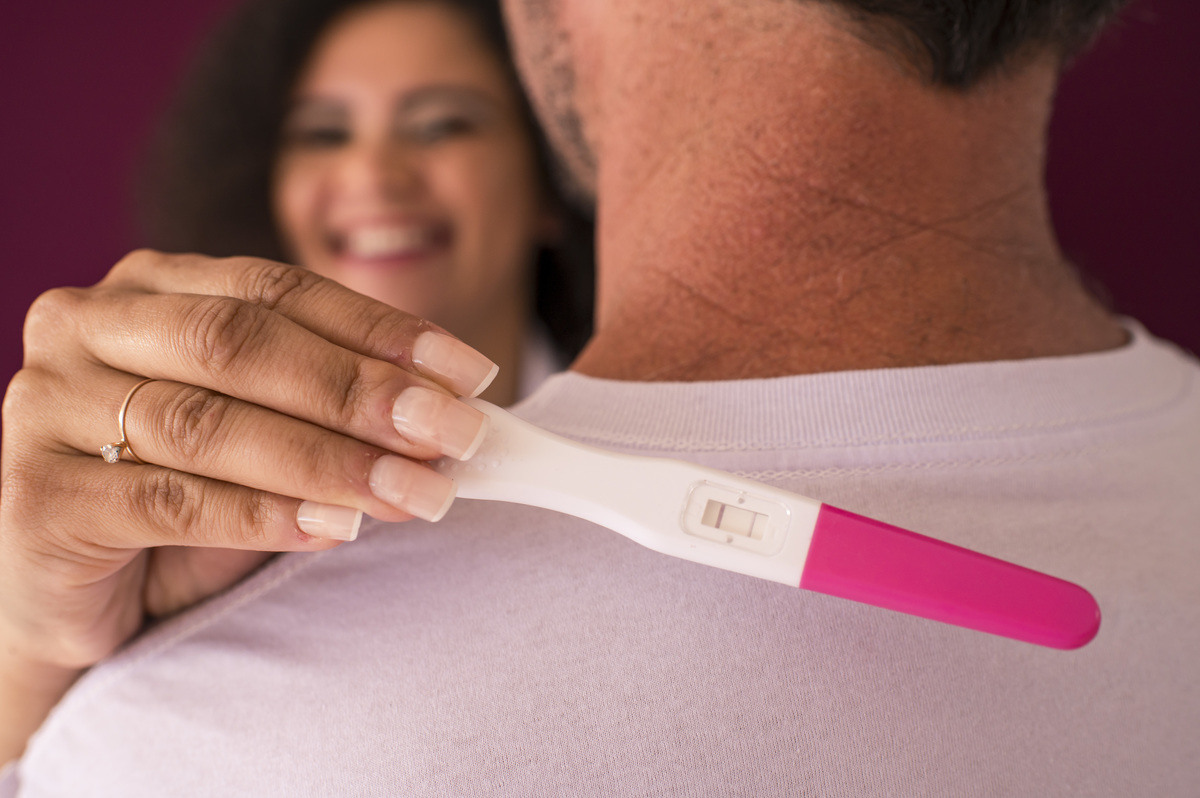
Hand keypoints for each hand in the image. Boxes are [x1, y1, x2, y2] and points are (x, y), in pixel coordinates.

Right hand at [0, 251, 496, 757]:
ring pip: (209, 422)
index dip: (381, 330)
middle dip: (361, 390)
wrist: (82, 594)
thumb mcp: (265, 434)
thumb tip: (447, 414)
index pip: (279, 290)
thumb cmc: (186, 497)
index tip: (471, 374)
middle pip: (241, 344)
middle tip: (455, 433)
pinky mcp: (34, 494)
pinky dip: (264, 516)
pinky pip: (169, 500)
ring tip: (414, 491)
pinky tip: (337, 529)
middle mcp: (87, 326)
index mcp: (151, 287)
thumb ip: (333, 410)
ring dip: (329, 460)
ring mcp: (47, 404)